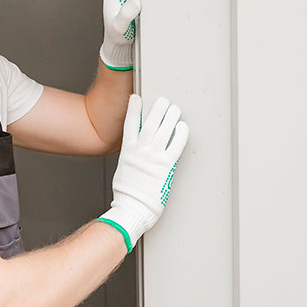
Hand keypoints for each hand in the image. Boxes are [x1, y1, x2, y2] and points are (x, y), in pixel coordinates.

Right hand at [98, 94, 188, 251]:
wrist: (133, 208)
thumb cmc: (127, 194)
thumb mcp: (123, 170)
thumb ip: (131, 156)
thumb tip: (137, 151)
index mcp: (128, 151)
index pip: (130, 124)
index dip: (133, 109)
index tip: (136, 99)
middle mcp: (141, 151)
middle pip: (150, 123)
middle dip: (157, 109)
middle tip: (163, 100)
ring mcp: (154, 157)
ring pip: (164, 130)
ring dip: (170, 116)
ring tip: (174, 108)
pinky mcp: (167, 166)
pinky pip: (176, 145)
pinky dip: (180, 134)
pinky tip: (183, 127)